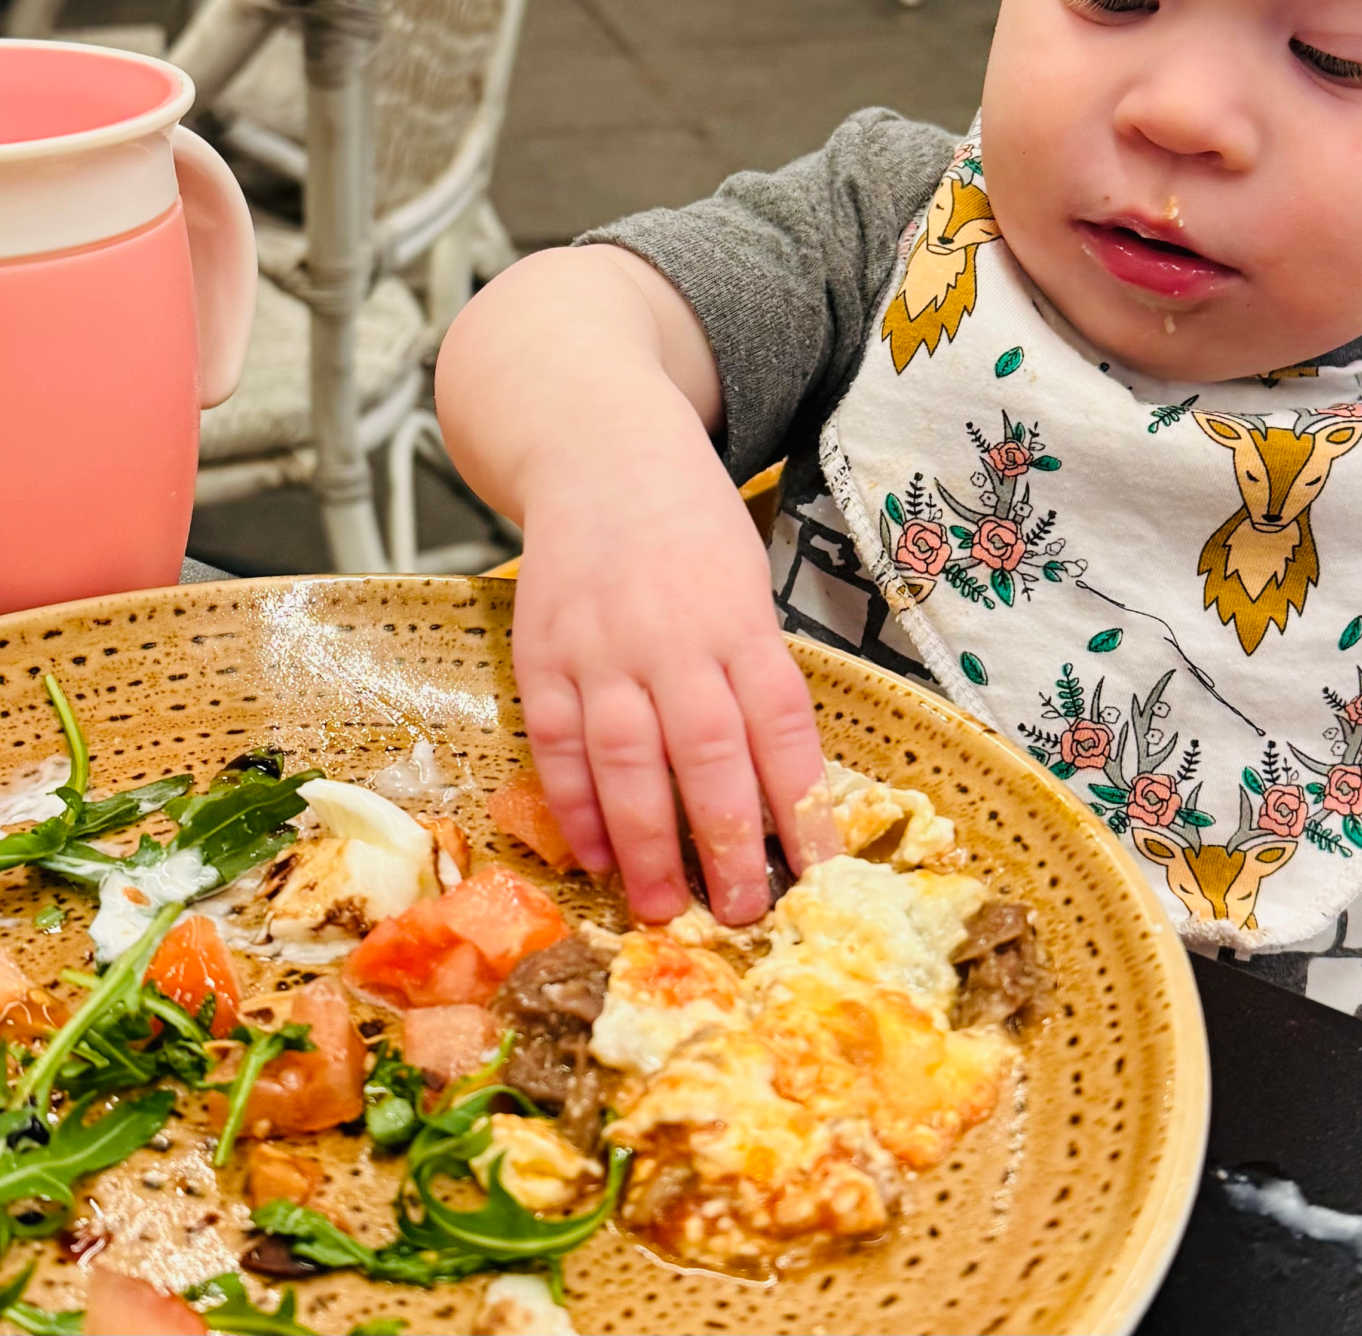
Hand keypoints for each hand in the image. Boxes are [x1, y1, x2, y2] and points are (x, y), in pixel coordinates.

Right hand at [508, 419, 833, 925]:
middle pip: (707, 755)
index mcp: (741, 620)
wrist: (597, 447)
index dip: (803, 806)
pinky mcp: (542, 656)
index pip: (782, 728)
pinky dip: (574, 806)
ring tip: (663, 909)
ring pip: (626, 761)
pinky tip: (593, 855)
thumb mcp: (746, 584)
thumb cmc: (688, 525)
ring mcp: (601, 648)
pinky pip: (558, 744)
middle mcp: (673, 637)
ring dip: (646, 845)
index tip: (819, 874)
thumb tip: (780, 784)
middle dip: (726, 845)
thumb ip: (756, 671)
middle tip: (741, 915)